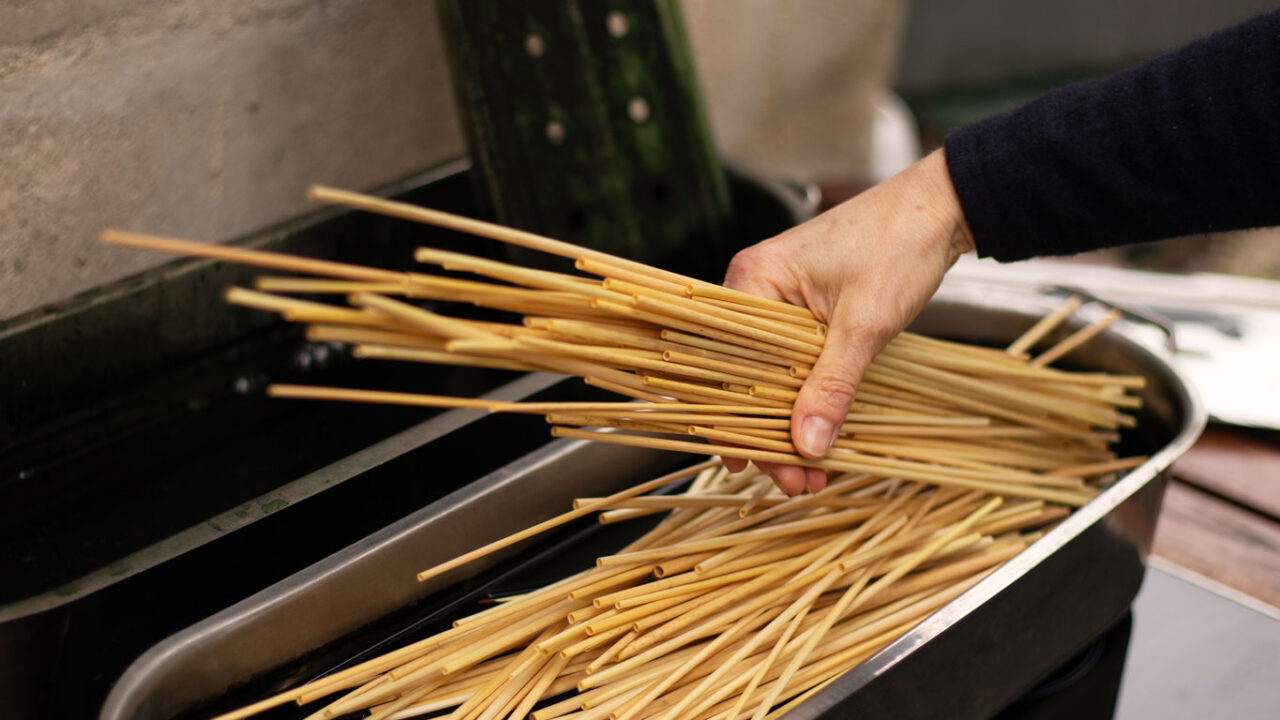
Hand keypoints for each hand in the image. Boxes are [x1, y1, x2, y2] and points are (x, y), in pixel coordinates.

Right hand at [720, 149, 974, 494]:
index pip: (724, 363)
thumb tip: (806, 446)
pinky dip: (808, 398)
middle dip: (770, 432)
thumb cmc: (898, 244)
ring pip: (773, 376)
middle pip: (746, 376)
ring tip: (814, 472)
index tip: (750, 465)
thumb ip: (832, 385)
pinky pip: (795, 363)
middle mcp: (755, 289)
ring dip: (792, 422)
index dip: (733, 419)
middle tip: (795, 482)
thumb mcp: (864, 324)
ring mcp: (781, 300)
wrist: (941, 208)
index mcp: (751, 280)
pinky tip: (822, 435)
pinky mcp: (806, 310)